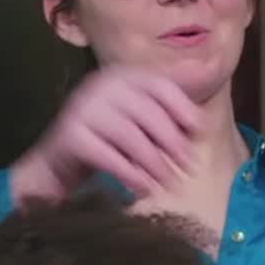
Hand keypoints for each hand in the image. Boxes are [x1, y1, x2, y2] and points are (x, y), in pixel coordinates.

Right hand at [10, 67, 201, 204]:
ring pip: (129, 135)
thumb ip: (171, 106)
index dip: (183, 107)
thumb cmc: (111, 139)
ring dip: (155, 163)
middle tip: (191, 168)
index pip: (160, 85)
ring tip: (172, 184)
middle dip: (173, 142)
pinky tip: (145, 190)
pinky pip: (107, 156)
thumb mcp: (143, 120)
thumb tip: (205, 90)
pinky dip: (130, 174)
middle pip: (147, 111)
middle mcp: (101, 84)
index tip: (200, 131)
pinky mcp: (70, 135)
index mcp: (123, 75)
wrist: (59, 162)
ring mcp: (82, 108)